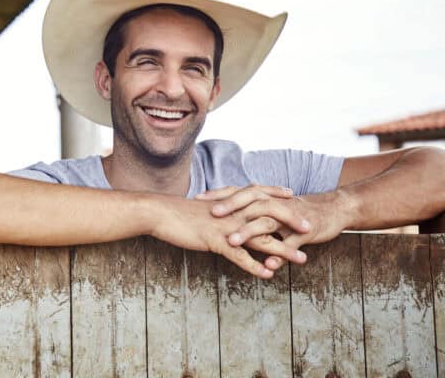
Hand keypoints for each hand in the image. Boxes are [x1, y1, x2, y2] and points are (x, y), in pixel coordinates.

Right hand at [151, 191, 311, 279]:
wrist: (160, 213)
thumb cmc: (179, 212)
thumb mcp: (202, 209)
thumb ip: (218, 210)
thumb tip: (226, 213)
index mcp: (230, 203)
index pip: (260, 196)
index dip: (278, 198)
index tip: (295, 199)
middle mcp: (233, 213)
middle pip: (269, 215)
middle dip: (292, 222)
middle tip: (310, 229)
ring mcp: (226, 227)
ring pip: (261, 238)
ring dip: (283, 250)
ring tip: (302, 259)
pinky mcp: (216, 241)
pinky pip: (240, 256)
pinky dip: (255, 266)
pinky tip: (268, 274)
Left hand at [203, 186, 348, 269]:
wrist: (332, 210)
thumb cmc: (295, 211)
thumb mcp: (270, 208)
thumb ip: (249, 211)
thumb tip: (225, 217)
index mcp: (265, 197)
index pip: (237, 192)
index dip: (218, 195)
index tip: (197, 199)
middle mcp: (275, 204)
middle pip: (249, 202)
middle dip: (230, 207)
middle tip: (212, 215)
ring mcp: (289, 217)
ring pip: (266, 223)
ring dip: (248, 232)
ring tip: (230, 241)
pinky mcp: (305, 232)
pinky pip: (290, 243)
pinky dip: (280, 254)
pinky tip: (268, 265)